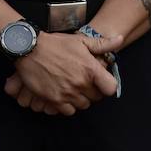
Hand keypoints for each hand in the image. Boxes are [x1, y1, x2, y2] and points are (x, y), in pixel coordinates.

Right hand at [4, 31, 121, 115]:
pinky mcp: (53, 99)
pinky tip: (65, 97)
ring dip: (81, 100)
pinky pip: (67, 111)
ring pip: (82, 105)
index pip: (110, 88)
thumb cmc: (58, 44)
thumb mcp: (82, 40)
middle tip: (87, 86)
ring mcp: (67, 93)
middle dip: (94, 92)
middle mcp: (81, 83)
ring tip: (75, 91)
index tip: (102, 83)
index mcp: (91, 69)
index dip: (108, 87)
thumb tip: (121, 39)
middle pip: (96, 98)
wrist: (30, 50)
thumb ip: (103, 44)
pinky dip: (68, 107)